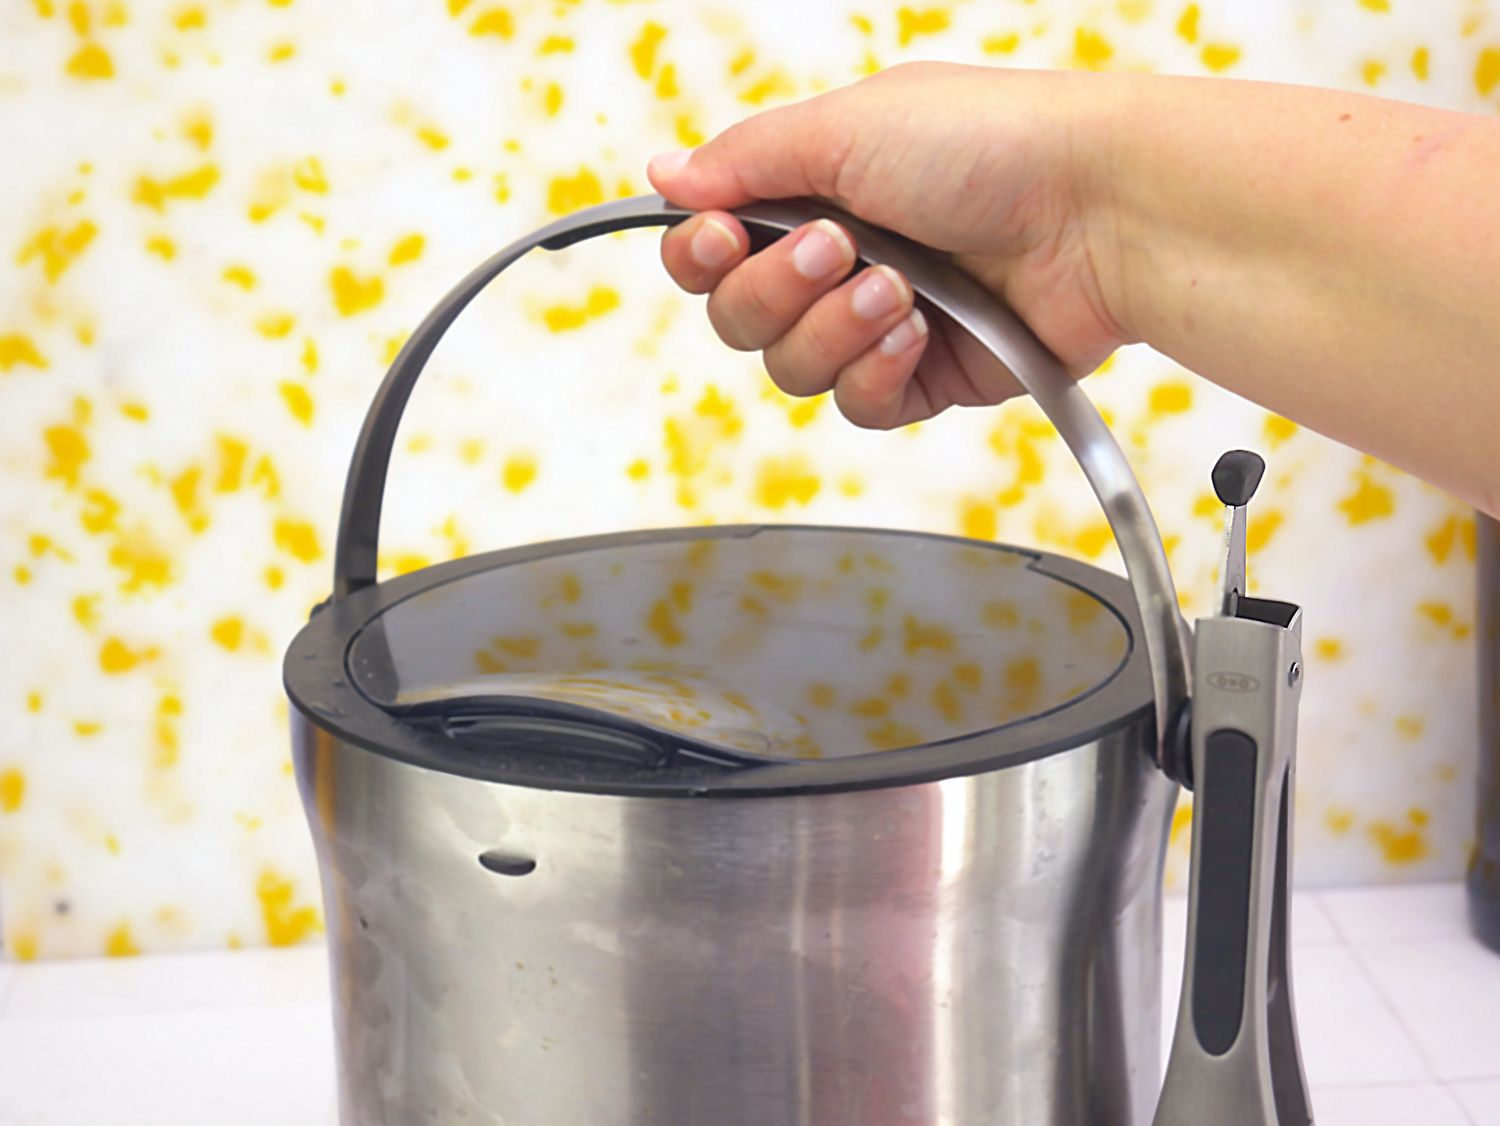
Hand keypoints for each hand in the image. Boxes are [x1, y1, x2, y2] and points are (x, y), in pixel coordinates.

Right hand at [647, 62, 1128, 428]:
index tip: (719, 237)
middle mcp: (841, 257)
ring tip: (899, 288)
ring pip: (792, 368)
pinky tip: (918, 333)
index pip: (713, 246)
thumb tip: (666, 175)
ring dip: (834, 327)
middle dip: (776, 288)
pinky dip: (877, 371)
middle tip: (837, 248)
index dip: (700, 254)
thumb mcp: (848, 126)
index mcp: (814, 188)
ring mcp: (881, 322)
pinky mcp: (925, 377)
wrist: (1099, 211)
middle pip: (738, 317)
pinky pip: (858, 405)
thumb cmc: (993, 144)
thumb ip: (745, 161)